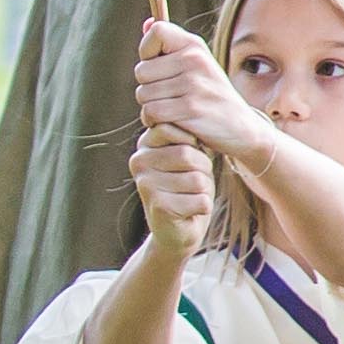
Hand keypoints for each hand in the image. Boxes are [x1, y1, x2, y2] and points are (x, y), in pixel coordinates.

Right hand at [125, 122, 214, 248]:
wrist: (177, 230)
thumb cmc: (189, 186)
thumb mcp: (191, 156)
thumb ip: (190, 137)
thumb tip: (197, 113)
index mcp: (145, 145)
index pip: (175, 129)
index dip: (195, 145)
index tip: (190, 159)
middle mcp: (139, 162)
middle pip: (189, 155)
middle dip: (202, 170)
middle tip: (192, 182)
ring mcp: (146, 185)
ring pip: (197, 179)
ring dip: (203, 190)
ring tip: (189, 195)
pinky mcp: (159, 208)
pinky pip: (201, 200)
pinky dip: (203, 206)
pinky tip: (189, 211)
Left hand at [136, 21, 266, 159]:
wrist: (241, 127)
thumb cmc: (211, 95)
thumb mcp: (197, 65)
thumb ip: (169, 44)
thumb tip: (146, 23)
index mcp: (196, 46)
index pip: (156, 32)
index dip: (149, 51)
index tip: (161, 66)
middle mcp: (195, 60)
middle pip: (141, 71)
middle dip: (149, 87)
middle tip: (171, 96)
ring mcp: (194, 84)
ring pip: (143, 95)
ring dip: (151, 107)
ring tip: (173, 109)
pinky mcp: (190, 109)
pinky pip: (151, 112)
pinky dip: (155, 121)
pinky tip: (172, 122)